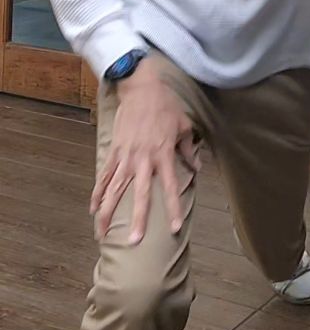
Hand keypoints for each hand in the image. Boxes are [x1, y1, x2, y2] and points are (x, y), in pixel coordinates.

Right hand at [90, 58, 200, 245]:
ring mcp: (126, 156)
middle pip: (139, 195)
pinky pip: (104, 176)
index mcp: (163, 155)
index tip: (174, 229)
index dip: (172, 209)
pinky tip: (93, 210)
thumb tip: (196, 167)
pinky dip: (98, 193)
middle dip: (137, 219)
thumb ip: (187, 150)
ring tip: (102, 234)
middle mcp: (144, 160)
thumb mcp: (184, 126)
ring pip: (114, 190)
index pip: (170, 188)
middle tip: (134, 242)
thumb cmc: (166, 106)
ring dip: (108, 213)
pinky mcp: (114, 151)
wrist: (141, 87)